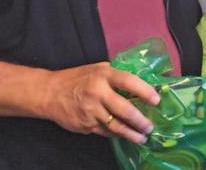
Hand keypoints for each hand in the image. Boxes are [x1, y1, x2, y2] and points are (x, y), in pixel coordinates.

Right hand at [41, 62, 159, 143]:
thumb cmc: (78, 78)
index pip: (129, 82)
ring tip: (143, 137)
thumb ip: (116, 75)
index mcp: (104, 75)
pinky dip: (117, 135)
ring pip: (115, 126)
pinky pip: (105, 132)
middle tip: (150, 126)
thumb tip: (141, 83)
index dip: (145, 91)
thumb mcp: (98, 69)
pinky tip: (126, 136)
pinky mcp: (85, 125)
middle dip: (140, 120)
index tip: (156, 100)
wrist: (49, 93)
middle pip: (124, 109)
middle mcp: (98, 93)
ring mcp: (90, 111)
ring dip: (131, 133)